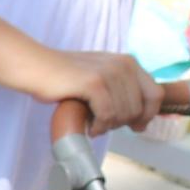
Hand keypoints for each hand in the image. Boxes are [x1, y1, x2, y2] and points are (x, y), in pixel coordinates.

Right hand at [30, 49, 160, 131]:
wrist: (34, 66)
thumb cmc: (63, 76)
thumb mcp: (100, 77)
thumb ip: (121, 89)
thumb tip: (141, 119)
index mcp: (128, 62)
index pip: (155, 94)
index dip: (148, 114)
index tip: (137, 127)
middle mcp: (123, 64)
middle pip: (140, 108)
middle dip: (124, 123)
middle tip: (104, 124)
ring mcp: (109, 72)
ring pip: (124, 114)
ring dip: (109, 125)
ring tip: (93, 124)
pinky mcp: (94, 83)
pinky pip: (108, 115)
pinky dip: (99, 126)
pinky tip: (89, 126)